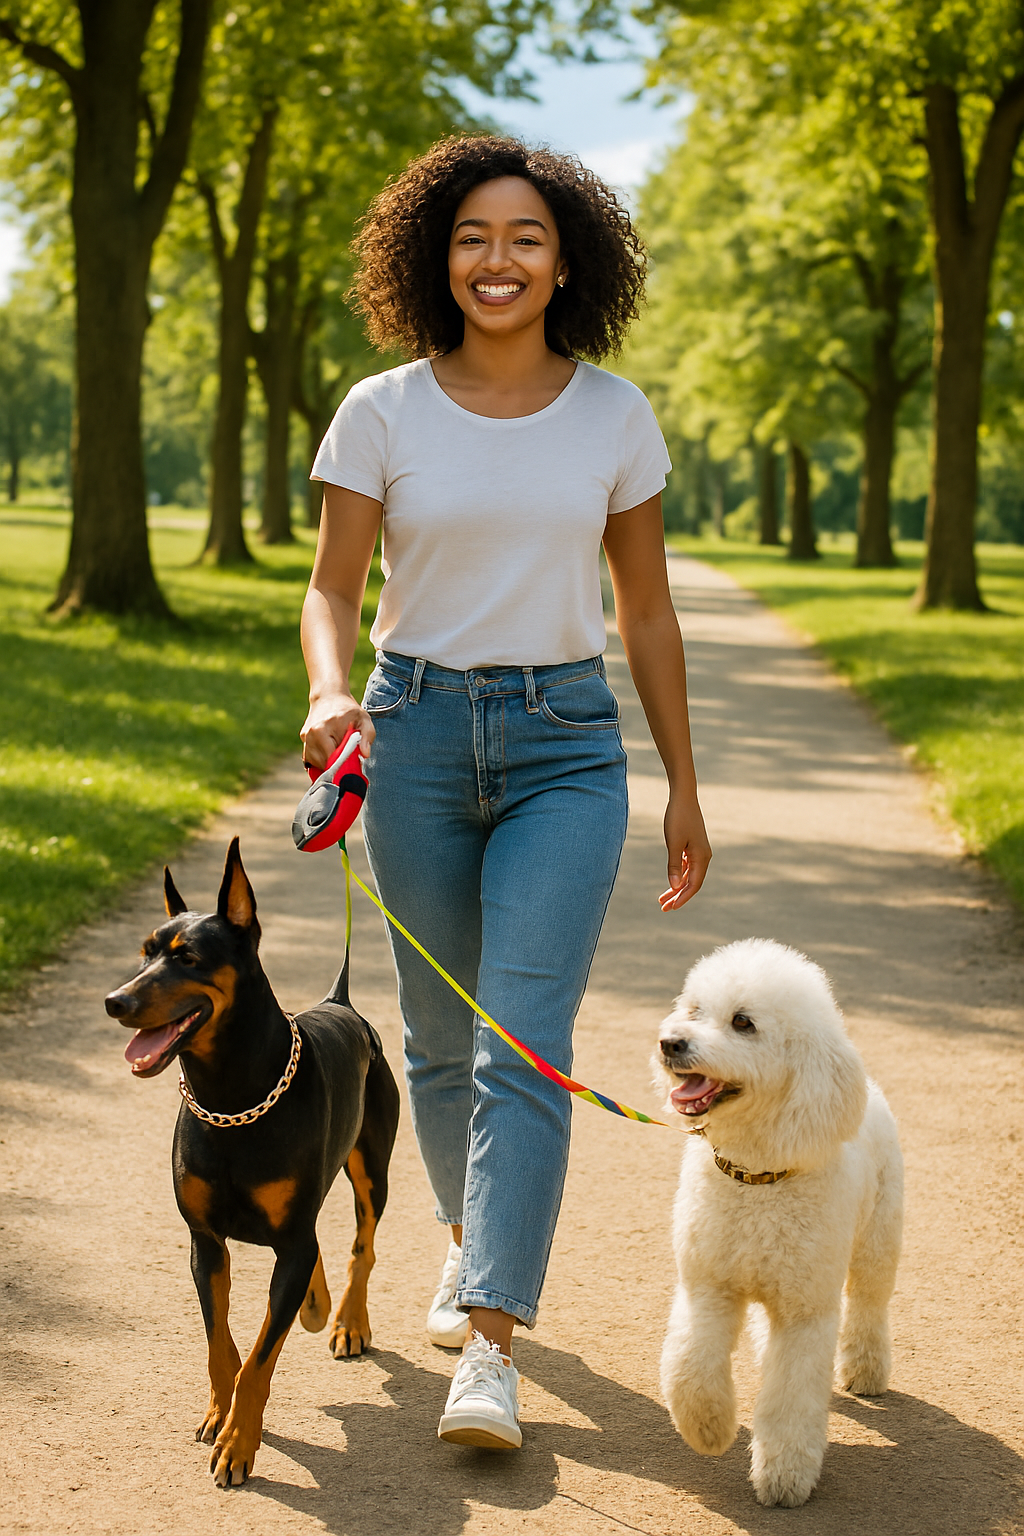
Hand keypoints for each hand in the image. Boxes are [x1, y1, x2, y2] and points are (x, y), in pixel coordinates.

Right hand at [300, 692, 374, 771]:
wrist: (329, 695)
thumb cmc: (349, 710)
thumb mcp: (364, 719)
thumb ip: (367, 736)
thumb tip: (365, 754)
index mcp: (326, 727)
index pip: (334, 758)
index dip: (344, 764)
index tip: (353, 764)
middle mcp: (313, 732)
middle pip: (324, 763)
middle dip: (337, 764)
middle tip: (348, 756)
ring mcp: (306, 735)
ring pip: (316, 762)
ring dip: (328, 762)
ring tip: (338, 750)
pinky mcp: (302, 737)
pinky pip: (311, 757)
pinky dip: (320, 758)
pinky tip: (329, 749)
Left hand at [659, 793, 711, 910]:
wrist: (683, 797)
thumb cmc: (678, 818)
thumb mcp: (673, 843)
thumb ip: (674, 865)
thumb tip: (675, 886)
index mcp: (702, 857)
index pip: (693, 885)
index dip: (682, 898)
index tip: (670, 908)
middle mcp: (704, 856)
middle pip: (692, 883)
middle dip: (678, 897)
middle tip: (664, 908)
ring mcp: (699, 851)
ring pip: (689, 875)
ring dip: (677, 887)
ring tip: (663, 899)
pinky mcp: (693, 846)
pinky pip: (688, 866)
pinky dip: (679, 875)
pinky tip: (672, 881)